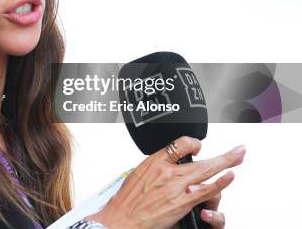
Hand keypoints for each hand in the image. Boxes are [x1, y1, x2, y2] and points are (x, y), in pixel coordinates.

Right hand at [84, 136, 244, 228]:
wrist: (122, 218)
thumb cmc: (126, 201)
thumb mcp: (137, 175)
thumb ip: (155, 169)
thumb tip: (165, 165)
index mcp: (154, 161)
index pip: (179, 144)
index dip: (192, 143)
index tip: (198, 146)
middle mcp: (167, 171)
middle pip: (200, 157)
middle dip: (222, 153)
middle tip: (237, 150)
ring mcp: (177, 186)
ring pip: (207, 170)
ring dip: (227, 163)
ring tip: (239, 157)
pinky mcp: (183, 202)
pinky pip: (206, 189)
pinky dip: (220, 182)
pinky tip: (230, 176)